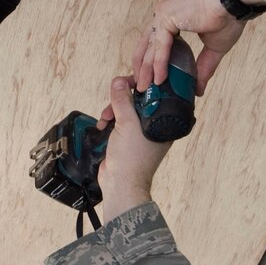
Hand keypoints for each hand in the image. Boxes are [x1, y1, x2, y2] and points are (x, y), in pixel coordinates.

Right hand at [95, 76, 172, 220]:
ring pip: (127, 110)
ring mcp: (141, 132)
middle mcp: (155, 125)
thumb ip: (122, 100)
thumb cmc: (132, 157)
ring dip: (113, 110)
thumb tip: (118, 80)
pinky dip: (110, 120)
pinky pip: (119, 121)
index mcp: (163, 121)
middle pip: (139, 100)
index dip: (142, 85)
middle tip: (112, 100)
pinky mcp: (128, 138)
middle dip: (122, 99)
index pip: (156, 93)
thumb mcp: (127, 123)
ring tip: (105, 118)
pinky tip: (102, 126)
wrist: (121, 184)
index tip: (128, 82)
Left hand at [135, 0, 262, 94]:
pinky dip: (159, 63)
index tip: (149, 77)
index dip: (150, 59)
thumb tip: (199, 90)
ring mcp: (163, 12)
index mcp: (173, 15)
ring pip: (150, 45)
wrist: (235, 2)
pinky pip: (160, 44)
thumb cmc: (228, 18)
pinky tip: (159, 79)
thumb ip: (202, 67)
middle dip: (142, 66)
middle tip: (140, 87)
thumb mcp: (213, 48)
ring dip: (146, 68)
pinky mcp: (166, 16)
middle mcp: (164, 11)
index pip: (155, 40)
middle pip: (146, 43)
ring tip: (144, 87)